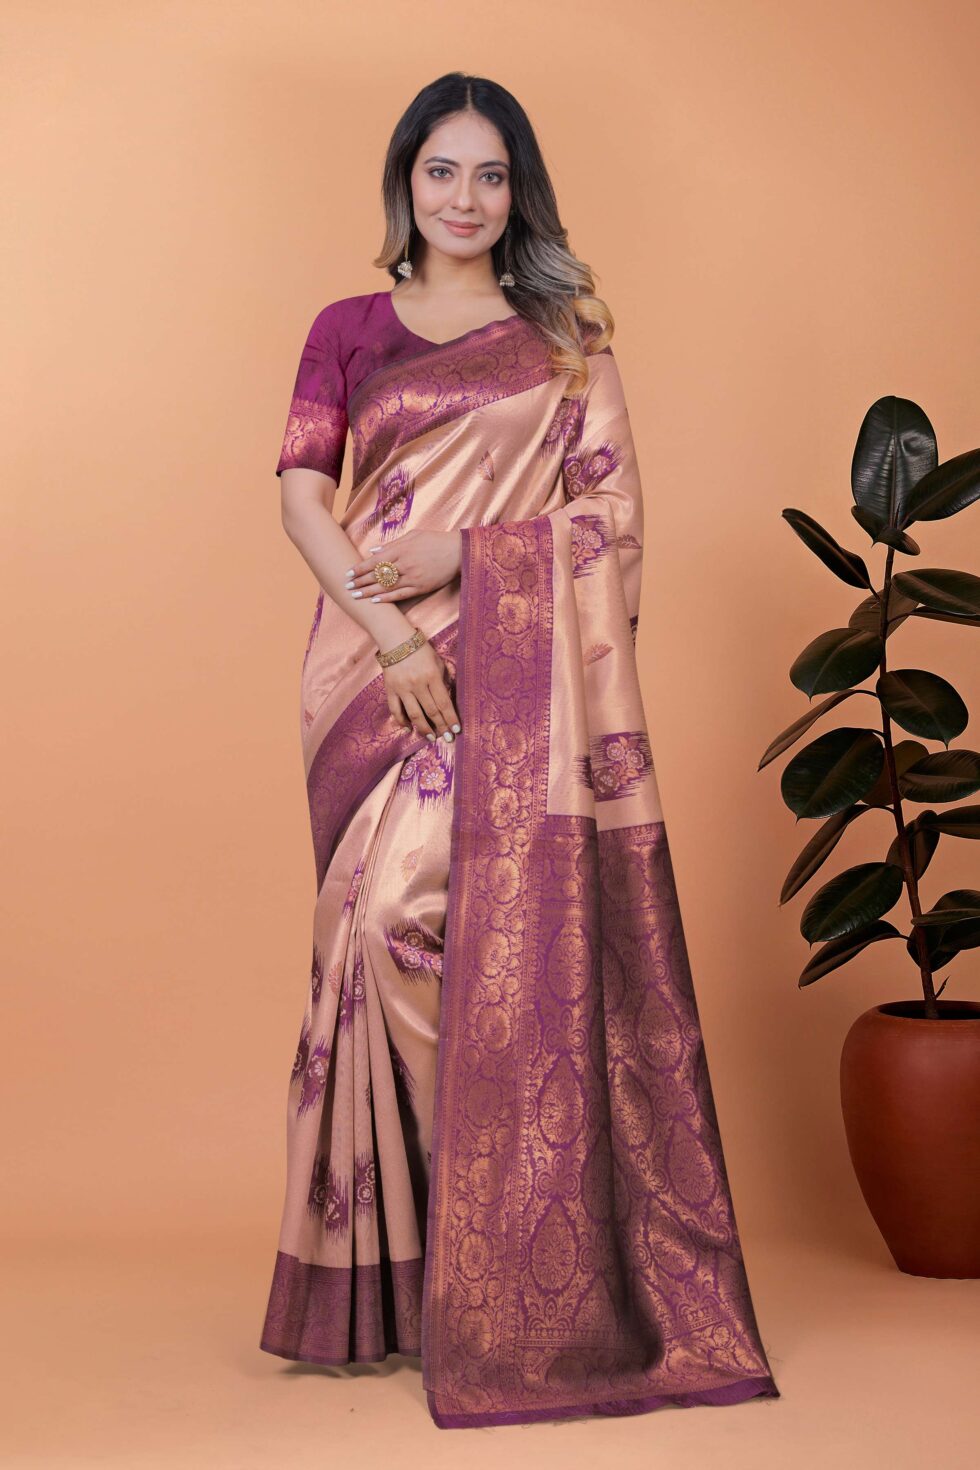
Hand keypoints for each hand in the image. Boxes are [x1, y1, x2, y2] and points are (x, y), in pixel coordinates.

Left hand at [346, 529, 461, 602]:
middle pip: (377, 575)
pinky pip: (400, 595)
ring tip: (355, 596)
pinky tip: (375, 601)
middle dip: (360, 581)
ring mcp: (412, 577)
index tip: (349, 573)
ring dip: (368, 592)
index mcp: (401, 550)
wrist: (458, 552)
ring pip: (386, 587)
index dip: (360, 568)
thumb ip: (392, 544)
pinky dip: (387, 598)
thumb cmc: (435, 541)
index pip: (374, 561)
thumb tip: (374, 551)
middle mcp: (404, 564)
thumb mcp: (413, 535)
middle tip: (347, 587)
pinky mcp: (421, 587)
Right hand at [383, 638, 460, 742]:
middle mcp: (417, 684)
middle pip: (431, 711)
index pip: (444, 702)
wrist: (396, 640)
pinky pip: (395, 710)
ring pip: (414, 714)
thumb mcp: (438, 661)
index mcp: (432, 676)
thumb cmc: (421, 650)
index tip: (457, 730)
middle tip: (448, 738)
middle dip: (441, 727)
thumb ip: (445, 679)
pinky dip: (401, 721)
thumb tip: (450, 698)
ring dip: (424, 728)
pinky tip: (409, 729)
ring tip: (431, 738)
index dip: (451, 718)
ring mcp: (402, 688)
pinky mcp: (390, 690)